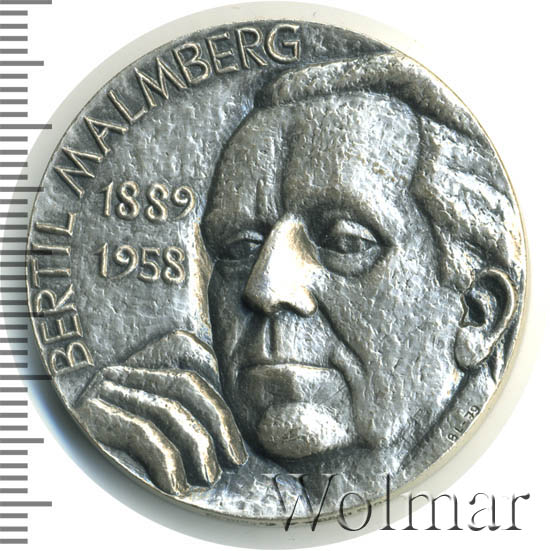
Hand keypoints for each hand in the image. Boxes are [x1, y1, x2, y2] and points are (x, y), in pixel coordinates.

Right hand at [76, 361, 246, 496]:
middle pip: (184, 383)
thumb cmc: (105, 432)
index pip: (189, 358)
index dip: (218, 397)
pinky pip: (140, 431)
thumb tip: (219, 434)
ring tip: (209, 474)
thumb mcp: (146, 411)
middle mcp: (125, 369)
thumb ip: (180, 406)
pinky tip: (176, 483)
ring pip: (167, 408)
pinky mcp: (92, 415)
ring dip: (197, 444)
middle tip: (232, 459)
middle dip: (217, 421)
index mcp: (141, 358)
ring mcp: (107, 389)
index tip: (233, 438)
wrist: (37, 438)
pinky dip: (166, 459)